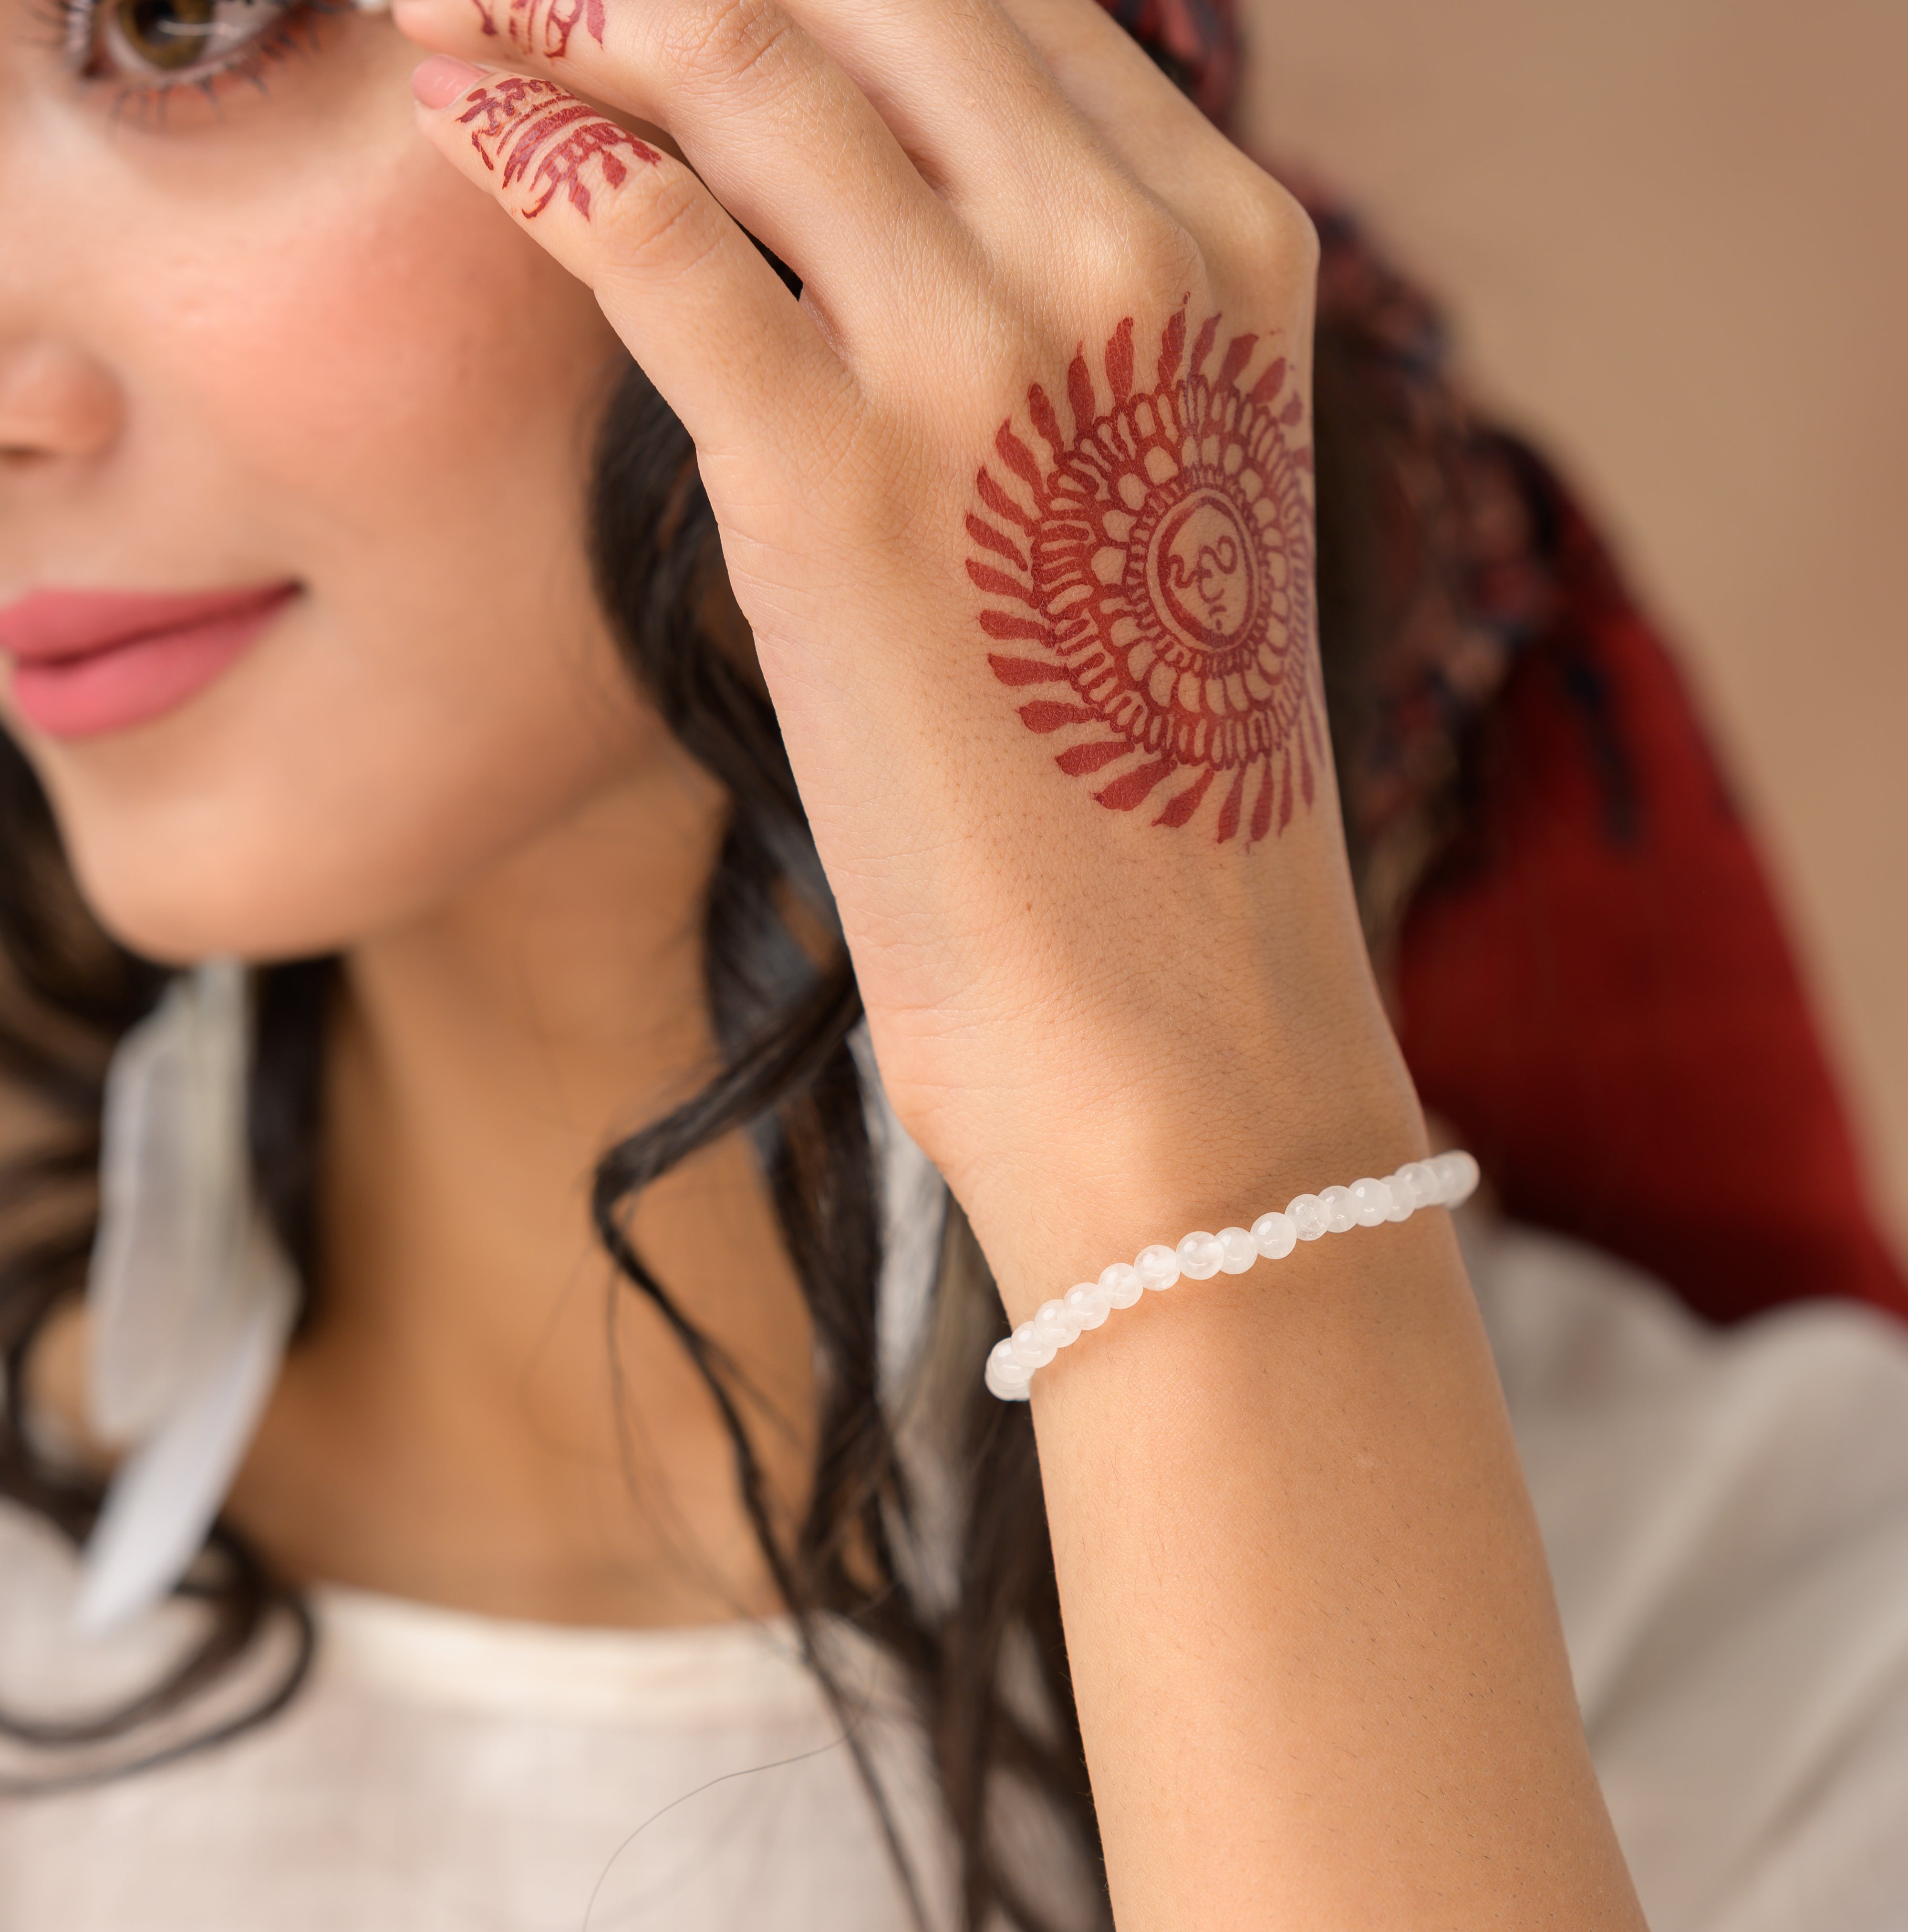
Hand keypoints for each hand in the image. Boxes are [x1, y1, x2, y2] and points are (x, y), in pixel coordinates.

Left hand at [397, 0, 1411, 1276]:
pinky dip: (528, 142)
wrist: (1173, 1025)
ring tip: (461, 14)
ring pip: (738, 56)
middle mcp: (1124, 259)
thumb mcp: (1155, 506)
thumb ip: (1069, 333)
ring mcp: (984, 356)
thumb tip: (889, 223)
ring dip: (566, 8)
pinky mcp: (837, 482)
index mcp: (1232, 253)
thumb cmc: (1148, 804)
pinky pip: (644, 229)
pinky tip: (461, 118)